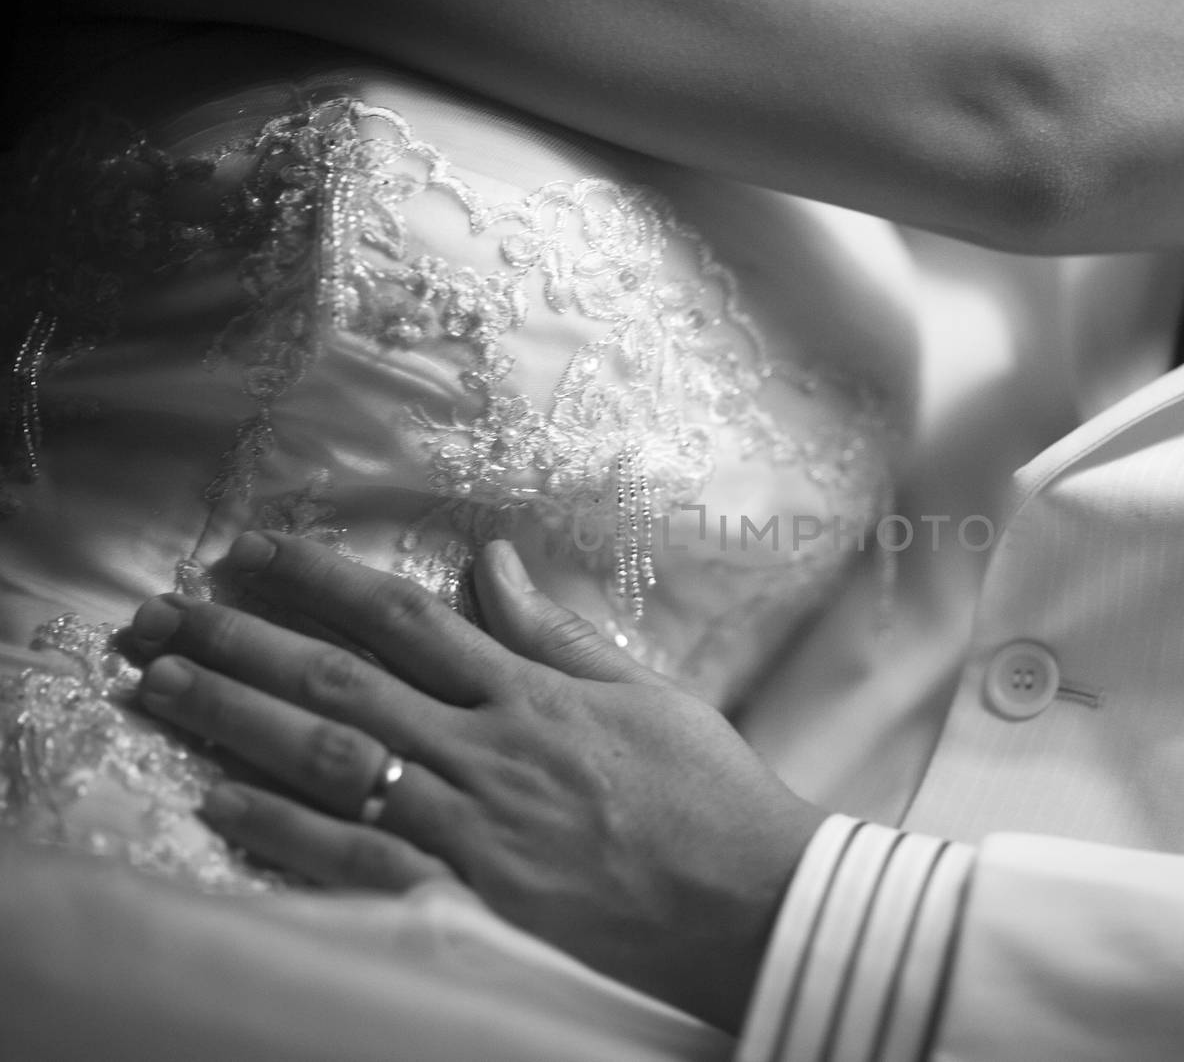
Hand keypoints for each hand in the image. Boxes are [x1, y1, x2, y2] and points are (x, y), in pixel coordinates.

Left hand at [125, 532, 826, 1031]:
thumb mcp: (646, 692)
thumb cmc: (710, 795)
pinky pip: (363, 858)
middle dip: (241, 640)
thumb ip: (556, 631)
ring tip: (161, 687)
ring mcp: (476, 824)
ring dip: (238, 719)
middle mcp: (491, 747)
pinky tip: (219, 803)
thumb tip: (489, 558)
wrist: (754, 901)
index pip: (404, 616)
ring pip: (334, 759)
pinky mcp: (474, 896)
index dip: (317, 579)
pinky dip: (286, 832)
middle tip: (159, 615)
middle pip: (342, 681)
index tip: (249, 553)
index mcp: (533, 691)